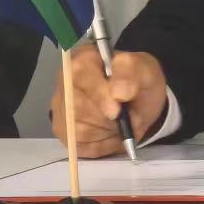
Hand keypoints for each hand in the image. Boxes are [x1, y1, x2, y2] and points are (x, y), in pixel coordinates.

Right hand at [51, 46, 168, 157]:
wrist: (138, 99)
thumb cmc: (137, 80)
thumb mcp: (142, 69)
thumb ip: (131, 74)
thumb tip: (119, 92)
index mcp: (83, 58)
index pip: (81, 75)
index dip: (98, 95)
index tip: (117, 110)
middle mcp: (65, 81)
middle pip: (78, 108)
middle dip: (107, 119)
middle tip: (125, 116)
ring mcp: (61, 106)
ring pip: (80, 131)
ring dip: (106, 133)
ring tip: (119, 122)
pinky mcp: (63, 129)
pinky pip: (80, 145)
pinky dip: (101, 144)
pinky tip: (110, 132)